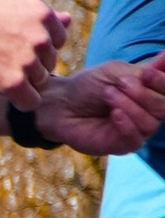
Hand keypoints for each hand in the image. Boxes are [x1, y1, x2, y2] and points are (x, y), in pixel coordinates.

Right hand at [0, 0, 70, 101]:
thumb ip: (44, 17)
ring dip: (22, 81)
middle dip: (31, 65)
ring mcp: (28, 61)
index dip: (37, 47)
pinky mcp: (13, 82)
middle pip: (49, 64)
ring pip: (40, 82)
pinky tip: (2, 89)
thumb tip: (69, 20)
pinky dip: (20, 100)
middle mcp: (41, 37)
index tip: (15, 45)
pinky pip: (30, 101)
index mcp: (43, 15)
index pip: (57, 42)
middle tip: (2, 58)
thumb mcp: (13, 6)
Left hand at [33, 55, 164, 157]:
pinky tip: (114, 114)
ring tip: (108, 94)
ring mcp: (137, 130)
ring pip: (150, 124)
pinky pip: (136, 139)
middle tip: (120, 83)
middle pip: (164, 107)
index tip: (146, 73)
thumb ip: (145, 72)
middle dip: (143, 93)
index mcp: (150, 93)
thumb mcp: (117, 73)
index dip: (162, 82)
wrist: (62, 103)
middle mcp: (148, 112)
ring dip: (129, 106)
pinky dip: (126, 124)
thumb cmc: (89, 86)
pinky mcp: (123, 145)